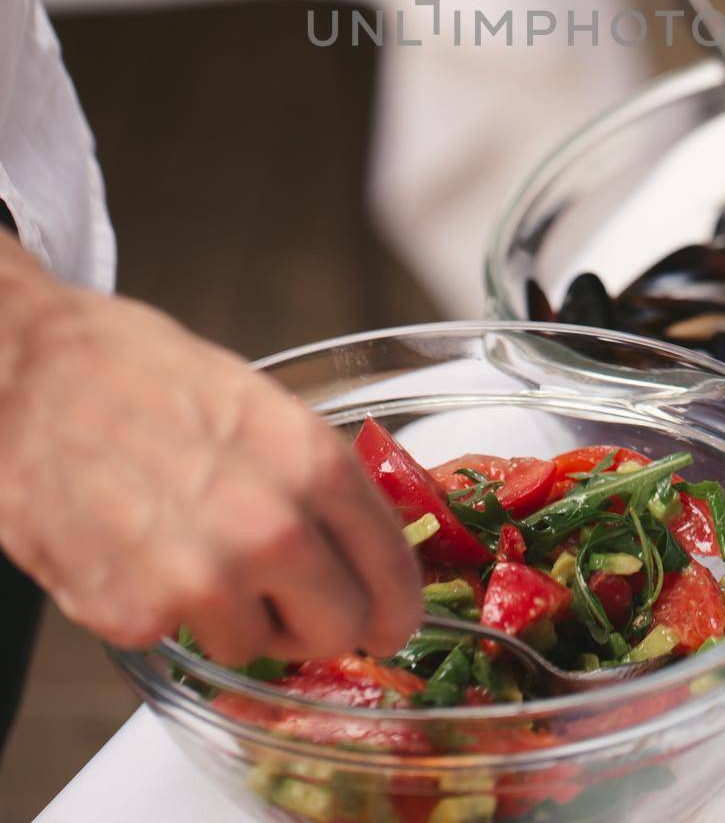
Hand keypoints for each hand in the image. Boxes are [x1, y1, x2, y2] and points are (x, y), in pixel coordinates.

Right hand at [0, 250, 420, 664]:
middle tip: (290, 595)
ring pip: (259, 646)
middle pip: (340, 628)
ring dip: (237, 615)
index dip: (393, 604)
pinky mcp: (139, 616)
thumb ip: (312, 475)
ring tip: (194, 548)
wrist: (29, 377)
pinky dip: (165, 610)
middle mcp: (271, 529)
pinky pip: (182, 639)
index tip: (388, 617)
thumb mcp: (257, 403)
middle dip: (319, 618)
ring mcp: (205, 581)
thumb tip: (361, 529)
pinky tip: (140, 550)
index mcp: (311, 463)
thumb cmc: (135, 373)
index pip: (392, 572)